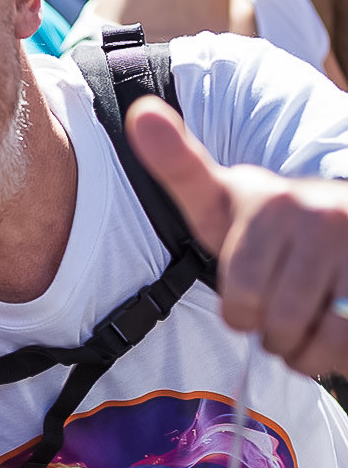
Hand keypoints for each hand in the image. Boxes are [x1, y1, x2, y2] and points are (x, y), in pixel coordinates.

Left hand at [127, 95, 347, 376]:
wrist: (346, 222)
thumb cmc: (270, 225)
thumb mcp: (219, 200)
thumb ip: (178, 165)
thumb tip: (140, 113)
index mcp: (272, 203)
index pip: (239, 296)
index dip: (240, 310)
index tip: (248, 292)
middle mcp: (320, 216)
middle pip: (277, 322)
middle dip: (273, 331)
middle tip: (281, 307)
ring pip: (317, 338)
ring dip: (306, 348)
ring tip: (306, 319)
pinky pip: (347, 344)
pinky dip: (333, 354)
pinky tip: (332, 328)